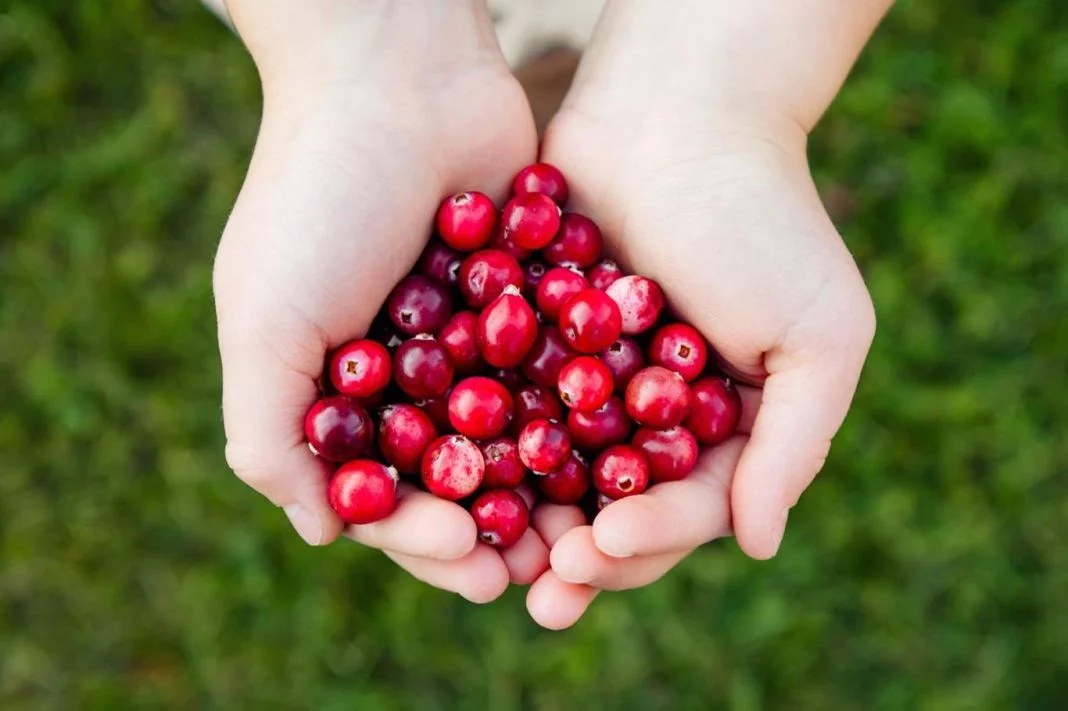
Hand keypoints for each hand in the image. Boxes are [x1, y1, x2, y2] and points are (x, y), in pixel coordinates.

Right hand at [213, 1, 546, 602]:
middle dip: (493, 528)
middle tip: (538, 569)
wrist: (399, 75)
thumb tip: (321, 531)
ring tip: (590, 535)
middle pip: (456, 479)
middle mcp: (406, 374)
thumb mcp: (264, 319)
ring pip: (516, 439)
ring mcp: (471, 341)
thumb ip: (270, 432)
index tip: (466, 556)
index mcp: (338, 389)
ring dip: (548, 491)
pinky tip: (621, 454)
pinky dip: (584, 416)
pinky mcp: (530, 303)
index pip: (380, 492)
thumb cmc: (318, 197)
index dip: (419, 537)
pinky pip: (559, 374)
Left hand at [524, 28, 875, 627]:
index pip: (686, 507)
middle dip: (580, 552)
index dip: (646, 538)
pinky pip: (505, 405)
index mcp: (724, 426)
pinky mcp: (531, 342)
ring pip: (550, 471)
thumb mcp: (819, 334)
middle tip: (542, 589)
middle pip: (612, 505)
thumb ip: (794, 444)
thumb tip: (760, 545)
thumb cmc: (763, 220)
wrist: (678, 111)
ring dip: (523, 519)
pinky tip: (449, 476)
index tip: (601, 548)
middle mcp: (652, 415)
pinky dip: (481, 445)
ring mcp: (588, 381)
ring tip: (487, 556)